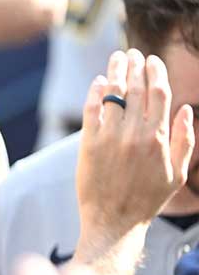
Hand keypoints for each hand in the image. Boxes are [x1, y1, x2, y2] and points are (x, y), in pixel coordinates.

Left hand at [75, 50, 195, 274]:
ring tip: (116, 59)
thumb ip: (186, 139)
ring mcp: (110, 138)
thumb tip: (187, 110)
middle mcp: (135, 134)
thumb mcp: (177, 173)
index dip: (156, 72)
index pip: (159, 93)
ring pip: (113, 95)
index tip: (152, 60)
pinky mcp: (88, 145)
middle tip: (132, 52)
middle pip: (135, 88)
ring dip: (115, 72)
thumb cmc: (148, 199)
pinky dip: (95, 93)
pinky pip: (92, 111)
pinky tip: (98, 82)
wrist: (114, 222)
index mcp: (160, 138)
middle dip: (135, 66)